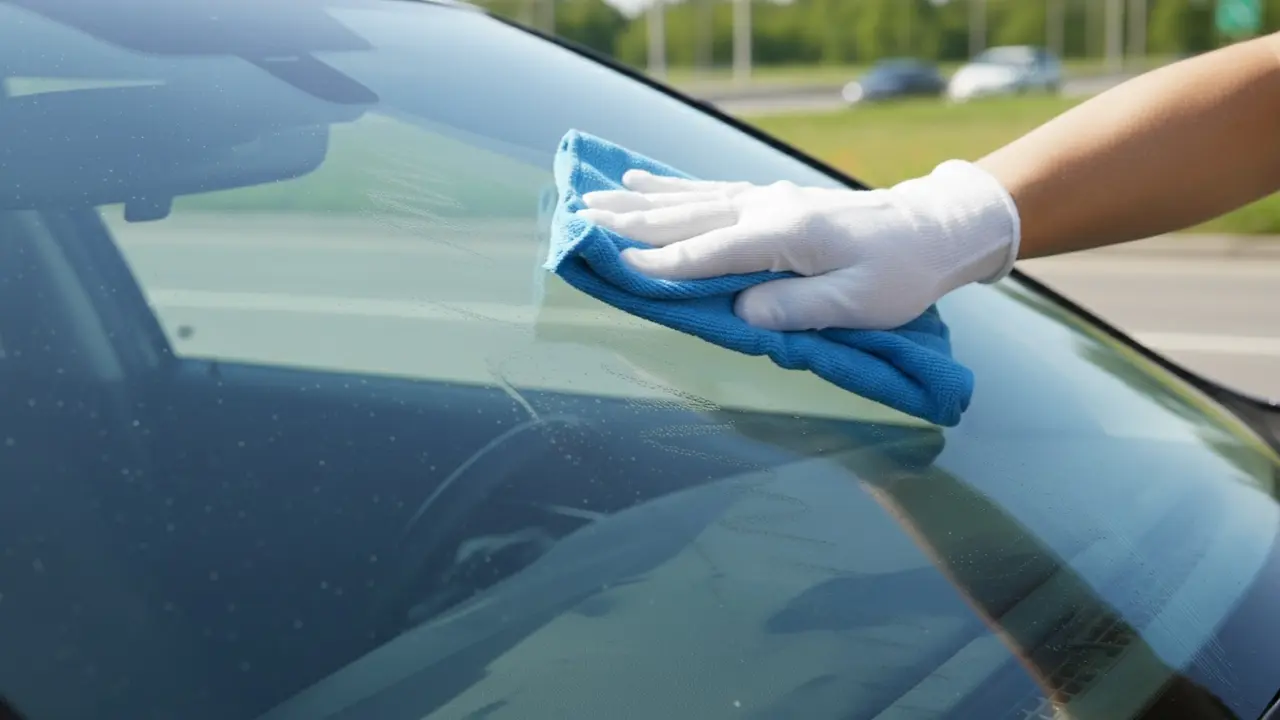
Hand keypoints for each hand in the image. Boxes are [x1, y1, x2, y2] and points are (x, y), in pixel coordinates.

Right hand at [578, 161, 1020, 330]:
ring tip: (601, 195)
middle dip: (634, 220)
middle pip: (689, 215)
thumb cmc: (897, 274)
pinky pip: (712, 189)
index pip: (710, 251)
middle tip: (584, 217)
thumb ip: (795, 309)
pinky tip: (648, 183)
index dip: (664, 264)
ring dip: (645, 199)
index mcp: (785, 235)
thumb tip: (739, 311)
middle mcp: (768, 208)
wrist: (929, 230)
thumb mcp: (856, 304)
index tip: (619, 266)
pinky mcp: (773, 198)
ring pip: (694, 197)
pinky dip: (675, 187)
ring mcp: (769, 198)